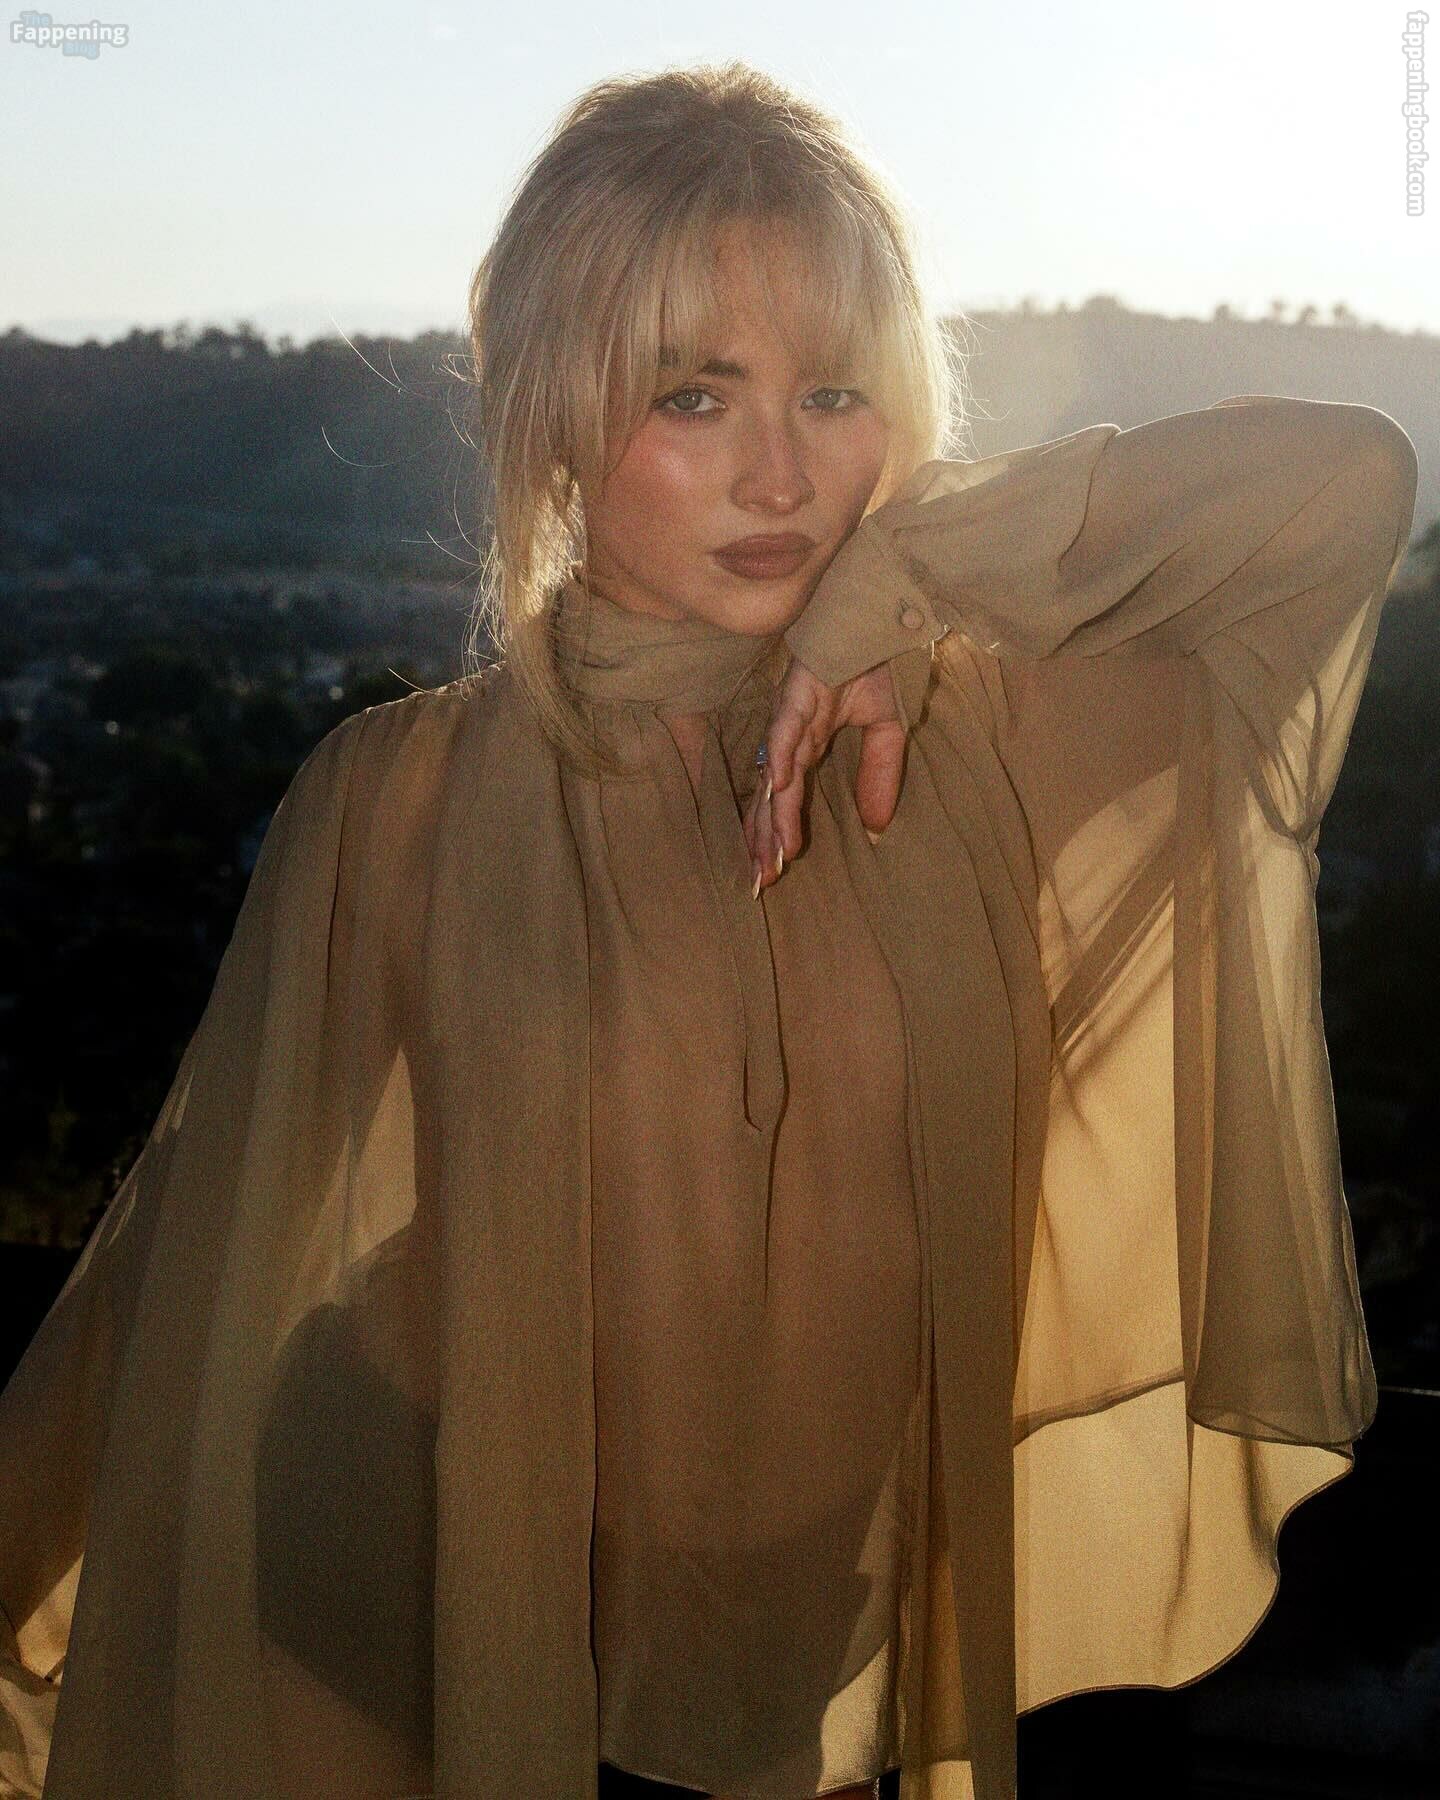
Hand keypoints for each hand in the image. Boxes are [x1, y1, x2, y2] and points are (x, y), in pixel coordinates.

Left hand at [742, 656, 906, 893]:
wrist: (876, 616)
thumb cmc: (874, 664)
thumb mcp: (886, 730)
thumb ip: (879, 775)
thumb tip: (877, 829)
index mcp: (808, 744)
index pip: (786, 799)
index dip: (779, 834)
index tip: (773, 873)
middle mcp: (792, 735)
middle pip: (771, 796)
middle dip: (764, 839)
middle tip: (759, 882)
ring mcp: (792, 714)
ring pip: (775, 771)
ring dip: (770, 812)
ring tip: (767, 851)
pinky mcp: (799, 691)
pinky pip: (787, 727)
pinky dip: (781, 754)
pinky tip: (779, 784)